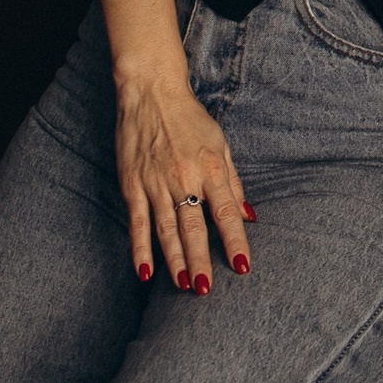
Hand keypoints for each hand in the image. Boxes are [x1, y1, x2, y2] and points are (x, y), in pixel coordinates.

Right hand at [114, 75, 252, 294]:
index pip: (226, 212)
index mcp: (210, 167)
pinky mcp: (132, 185)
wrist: (151, 92)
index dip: (235, 241)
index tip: (242, 266)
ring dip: (175, 261)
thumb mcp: (220, 145)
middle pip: (194, 227)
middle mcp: (183, 177)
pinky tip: (145, 272)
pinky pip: (138, 223)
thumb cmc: (190, 119)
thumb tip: (249, 215)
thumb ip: (233, 182)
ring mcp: (155, 183)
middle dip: (201, 260)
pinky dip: (140, 249)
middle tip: (206, 290)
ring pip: (166, 230)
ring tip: (184, 286)